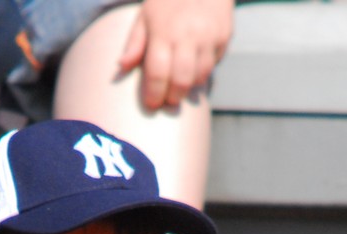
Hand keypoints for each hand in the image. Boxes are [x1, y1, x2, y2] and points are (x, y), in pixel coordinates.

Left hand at [118, 0, 233, 110]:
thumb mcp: (146, 14)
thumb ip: (135, 42)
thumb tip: (121, 67)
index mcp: (163, 31)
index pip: (157, 72)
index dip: (153, 93)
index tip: (151, 105)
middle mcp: (187, 35)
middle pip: (181, 80)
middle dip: (173, 97)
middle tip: (167, 102)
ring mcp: (209, 37)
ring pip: (200, 76)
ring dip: (189, 87)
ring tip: (180, 87)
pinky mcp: (224, 37)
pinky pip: (214, 64)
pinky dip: (204, 71)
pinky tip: (195, 67)